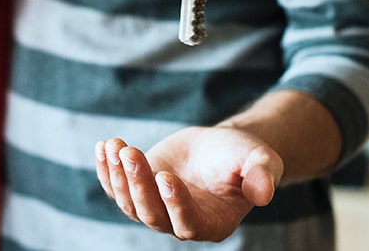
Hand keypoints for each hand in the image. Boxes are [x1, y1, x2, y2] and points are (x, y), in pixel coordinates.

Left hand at [95, 126, 283, 241]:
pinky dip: (106, 170)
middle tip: (131, 153)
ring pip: (130, 203)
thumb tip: (265, 192)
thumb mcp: (260, 160)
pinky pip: (116, 187)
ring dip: (118, 175)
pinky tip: (104, 146)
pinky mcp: (139, 190)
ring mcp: (156, 208)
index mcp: (212, 223)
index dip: (175, 203)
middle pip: (152, 214)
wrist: (221, 147)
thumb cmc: (244, 156)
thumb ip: (263, 175)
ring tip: (115, 145)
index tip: (165, 176)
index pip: (188, 223)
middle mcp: (180, 222)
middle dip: (138, 184)